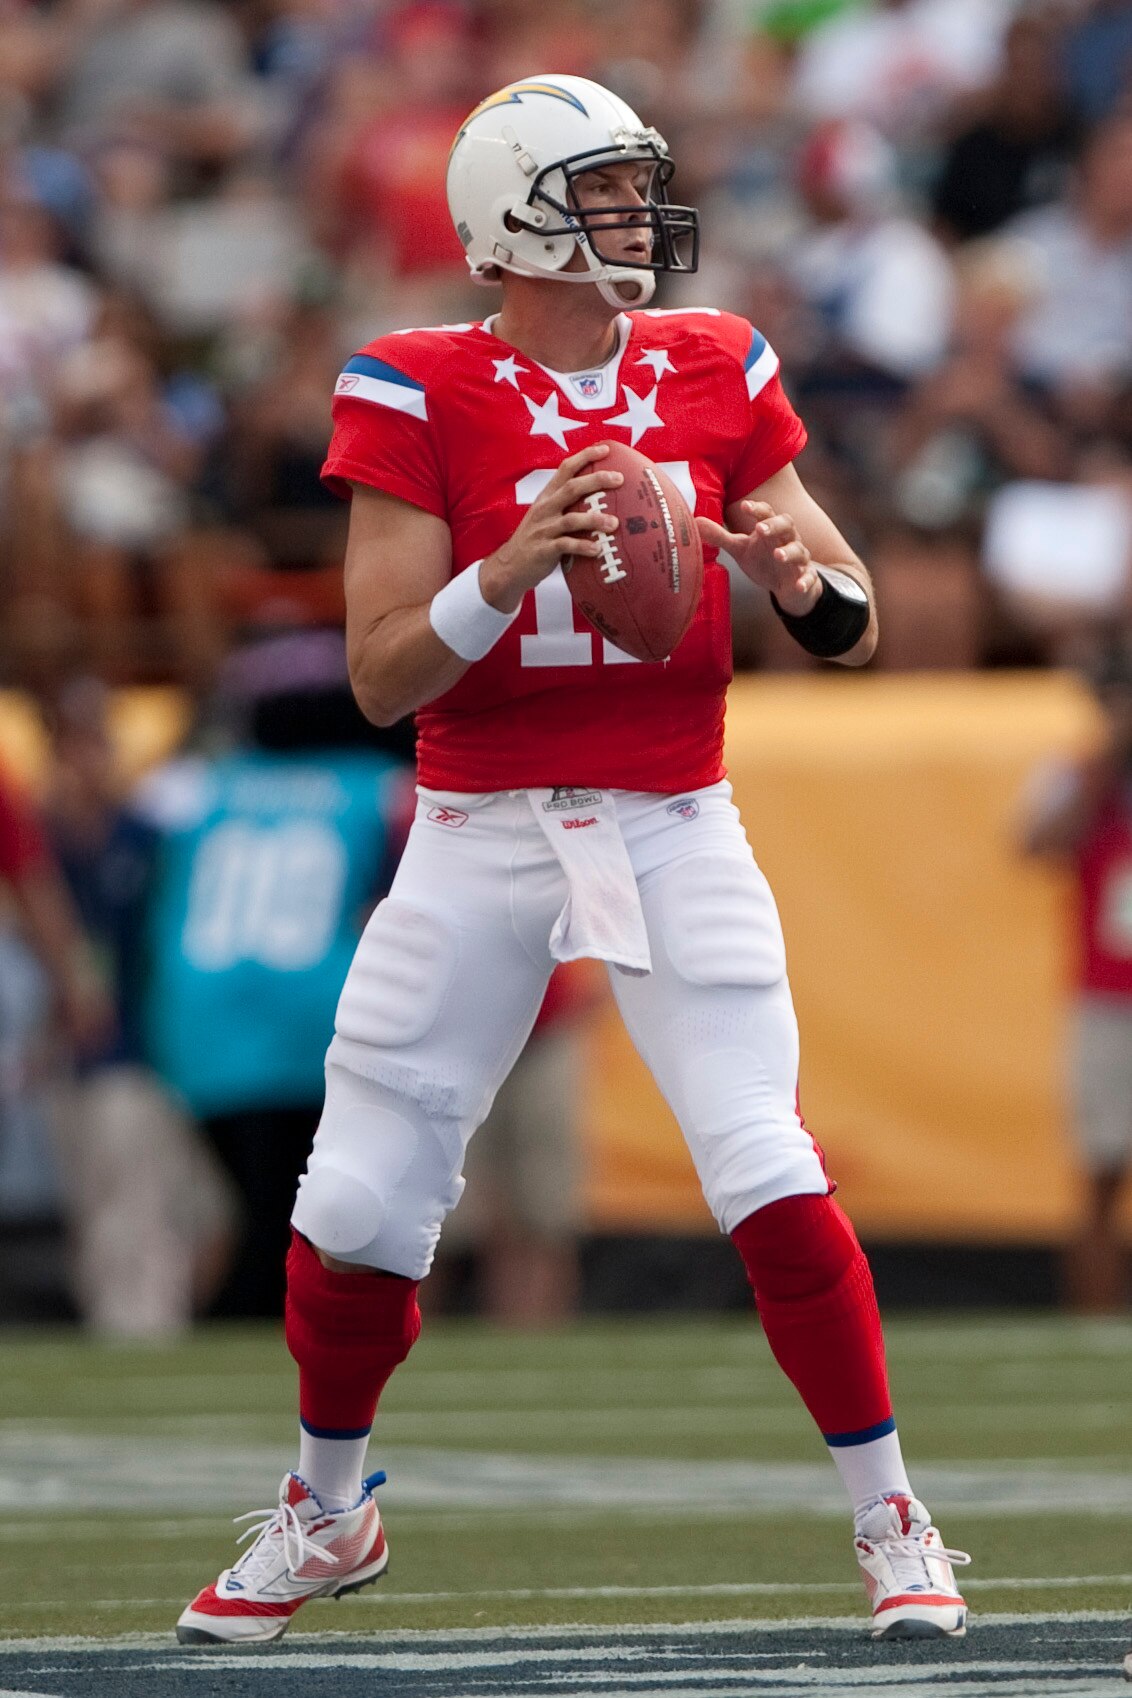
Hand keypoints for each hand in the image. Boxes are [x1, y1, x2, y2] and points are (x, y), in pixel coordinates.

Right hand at [479, 444, 623, 613]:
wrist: (509, 566)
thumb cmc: (536, 539)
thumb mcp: (546, 515)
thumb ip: (567, 504)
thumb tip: (600, 498)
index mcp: (547, 496)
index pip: (565, 468)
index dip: (585, 456)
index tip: (606, 448)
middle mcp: (545, 508)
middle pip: (572, 488)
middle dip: (596, 480)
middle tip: (619, 479)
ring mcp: (544, 529)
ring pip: (572, 519)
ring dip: (595, 519)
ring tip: (614, 523)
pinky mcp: (544, 550)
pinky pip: (566, 546)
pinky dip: (583, 547)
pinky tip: (598, 549)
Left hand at [696, 501, 821, 615]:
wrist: (787, 585)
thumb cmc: (764, 560)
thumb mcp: (740, 549)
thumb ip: (720, 536)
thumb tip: (695, 522)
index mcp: (770, 529)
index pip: (767, 513)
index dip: (757, 509)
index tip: (745, 506)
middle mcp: (787, 539)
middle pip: (787, 525)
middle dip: (774, 526)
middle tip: (760, 529)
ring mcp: (798, 559)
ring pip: (799, 550)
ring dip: (789, 552)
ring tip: (778, 555)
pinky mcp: (805, 577)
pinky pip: (809, 578)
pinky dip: (805, 581)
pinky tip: (799, 586)